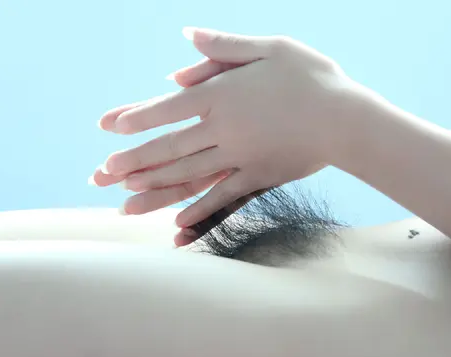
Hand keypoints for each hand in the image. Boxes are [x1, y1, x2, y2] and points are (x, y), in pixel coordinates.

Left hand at [93, 28, 374, 244]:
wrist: (348, 118)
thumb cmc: (312, 76)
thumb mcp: (270, 47)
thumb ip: (224, 47)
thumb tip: (185, 40)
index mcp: (222, 95)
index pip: (167, 107)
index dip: (135, 118)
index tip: (108, 128)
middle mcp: (224, 129)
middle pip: (169, 147)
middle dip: (133, 160)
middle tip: (101, 174)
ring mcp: (240, 157)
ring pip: (188, 174)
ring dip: (154, 187)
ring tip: (124, 199)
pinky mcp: (259, 177)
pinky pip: (223, 196)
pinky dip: (199, 210)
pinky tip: (177, 222)